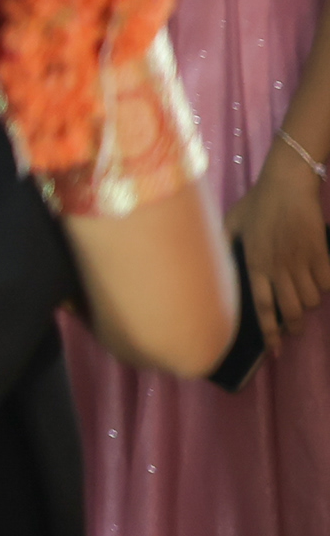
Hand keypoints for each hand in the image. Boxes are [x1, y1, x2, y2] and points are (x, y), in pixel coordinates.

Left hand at [230, 145, 329, 346]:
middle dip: (295, 326)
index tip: (274, 351)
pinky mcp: (321, 254)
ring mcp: (301, 261)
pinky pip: (327, 283)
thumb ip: (225, 245)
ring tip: (304, 294)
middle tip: (294, 327)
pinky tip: (318, 277)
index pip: (262, 307)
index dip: (269, 332)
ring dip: (310, 302)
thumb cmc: (258, 202)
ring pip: (312, 300)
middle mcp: (278, 268)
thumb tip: (216, 265)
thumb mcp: (231, 223)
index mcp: (254, 263)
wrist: (288, 184)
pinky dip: (325, 285)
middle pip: (292, 311)